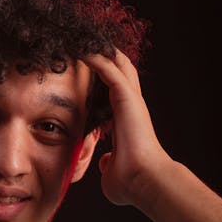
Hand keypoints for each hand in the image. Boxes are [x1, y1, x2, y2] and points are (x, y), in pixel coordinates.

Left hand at [83, 51, 172, 207]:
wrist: (143, 181)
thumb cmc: (130, 183)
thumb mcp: (113, 171)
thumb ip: (109, 163)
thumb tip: (107, 162)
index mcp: (127, 120)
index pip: (115, 91)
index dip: (102, 79)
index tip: (84, 72)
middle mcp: (130, 106)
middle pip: (119, 69)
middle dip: (103, 55)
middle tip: (82, 43)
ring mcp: (130, 99)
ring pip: (116, 63)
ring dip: (98, 50)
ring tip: (78, 38)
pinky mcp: (126, 96)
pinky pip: (108, 68)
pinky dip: (93, 56)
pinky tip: (78, 48)